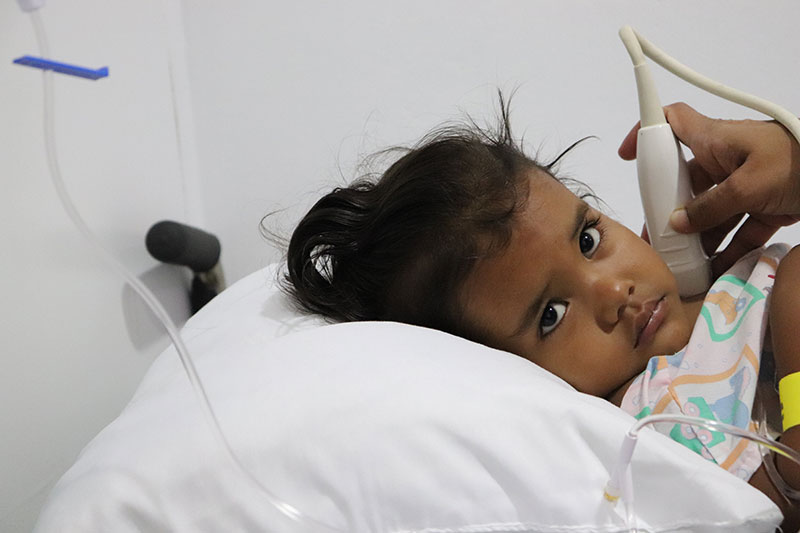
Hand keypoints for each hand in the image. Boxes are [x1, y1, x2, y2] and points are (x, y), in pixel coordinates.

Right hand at [619, 102, 799, 273]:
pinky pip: (737, 229)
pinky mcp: (763, 207)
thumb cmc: (794, 163)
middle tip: (655, 239)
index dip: (646, 131)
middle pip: (685, 184)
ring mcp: (743, 185)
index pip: (672, 121)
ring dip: (697, 239)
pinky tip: (715, 271)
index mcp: (715, 141)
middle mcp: (724, 161)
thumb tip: (677, 224)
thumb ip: (711, 207)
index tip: (628, 156)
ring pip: (710, 213)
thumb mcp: (748, 185)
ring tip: (683, 265)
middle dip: (669, 212)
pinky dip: (727, 249)